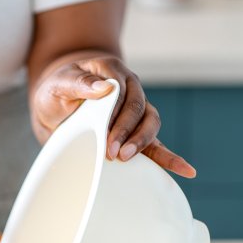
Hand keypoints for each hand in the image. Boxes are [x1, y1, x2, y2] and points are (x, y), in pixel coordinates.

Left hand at [31, 56, 195, 177]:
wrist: (56, 104)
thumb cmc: (56, 91)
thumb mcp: (58, 83)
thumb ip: (77, 82)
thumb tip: (105, 87)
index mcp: (112, 72)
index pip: (122, 90)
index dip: (117, 113)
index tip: (106, 134)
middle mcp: (130, 89)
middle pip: (139, 109)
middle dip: (128, 132)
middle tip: (112, 152)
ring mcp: (136, 111)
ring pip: (151, 124)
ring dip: (141, 143)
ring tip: (126, 159)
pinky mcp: (136, 133)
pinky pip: (157, 144)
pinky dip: (170, 158)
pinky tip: (186, 171)